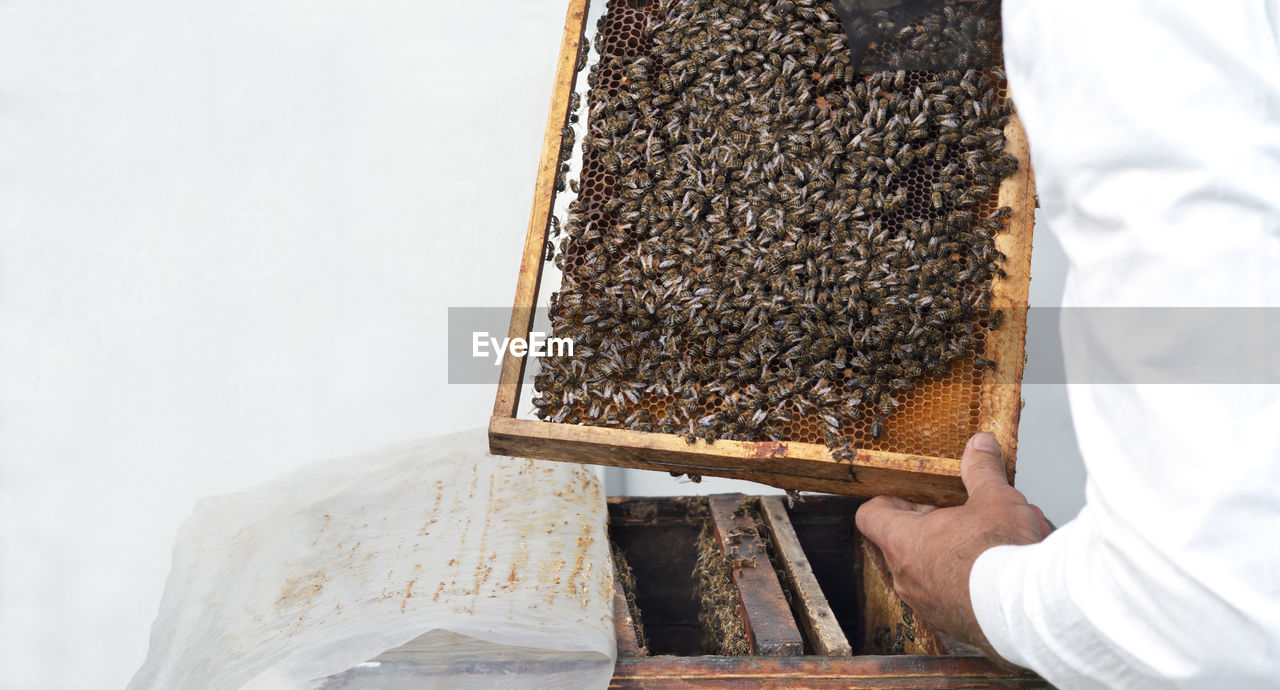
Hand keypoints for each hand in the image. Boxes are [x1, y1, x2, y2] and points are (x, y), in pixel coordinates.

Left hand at [854, 432, 1050, 662]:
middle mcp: (906, 575)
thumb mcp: (994, 498)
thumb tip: (980, 446)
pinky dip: (972, 580)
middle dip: (936, 525)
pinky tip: (1004, 568)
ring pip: (933, 569)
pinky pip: (953, 595)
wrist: (1026, 612)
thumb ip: (982, 470)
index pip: (870, 515)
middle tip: (964, 514)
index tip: (909, 496)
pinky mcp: (951, 623)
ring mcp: (926, 603)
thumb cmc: (1000, 555)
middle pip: (904, 542)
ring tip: (997, 539)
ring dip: (959, 552)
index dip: (888, 501)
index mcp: (903, 540)